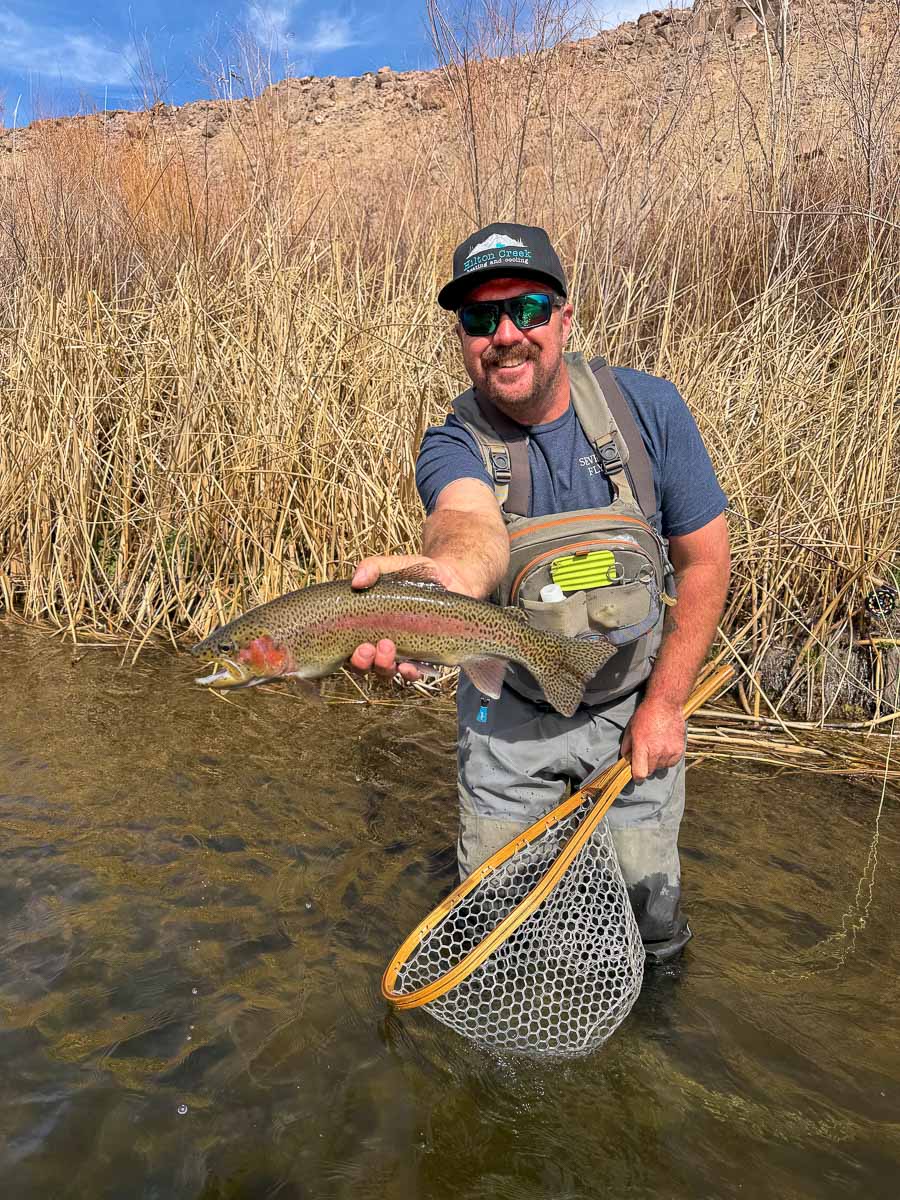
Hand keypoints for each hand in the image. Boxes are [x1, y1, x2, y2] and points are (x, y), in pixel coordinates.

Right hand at [348, 555, 468, 680]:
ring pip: (386, 671)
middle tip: (370, 647)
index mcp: (367, 625)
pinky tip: (409, 667)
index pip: (349, 648)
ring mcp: (402, 652)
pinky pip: (412, 673)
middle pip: (365, 665)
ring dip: (384, 667)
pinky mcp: (424, 657)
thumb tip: (356, 581)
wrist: (452, 579)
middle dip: (364, 662)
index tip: (359, 644)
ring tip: (389, 650)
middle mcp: (380, 643)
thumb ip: (372, 567)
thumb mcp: (393, 565)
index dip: (350, 654)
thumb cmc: (416, 574)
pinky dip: (409, 674)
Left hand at [621, 697, 684, 782]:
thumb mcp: (630, 729)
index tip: (636, 776)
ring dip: (657, 763)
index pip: (640, 773)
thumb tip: (625, 759)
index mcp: (642, 747)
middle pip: (650, 772)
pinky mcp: (679, 750)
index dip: (637, 777)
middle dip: (646, 767)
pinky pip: (671, 763)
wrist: (665, 705)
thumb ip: (626, 746)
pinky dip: (667, 760)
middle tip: (645, 756)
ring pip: (661, 768)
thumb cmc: (646, 715)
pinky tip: (664, 749)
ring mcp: (669, 751)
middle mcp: (656, 751)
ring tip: (656, 749)